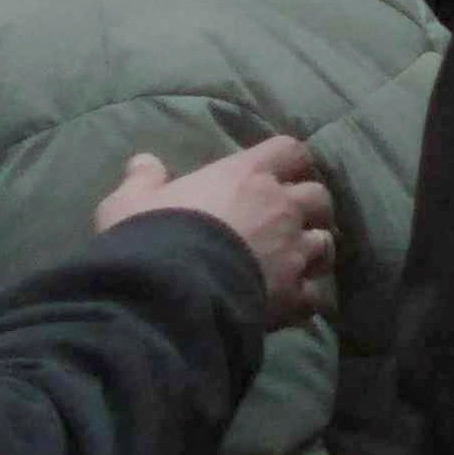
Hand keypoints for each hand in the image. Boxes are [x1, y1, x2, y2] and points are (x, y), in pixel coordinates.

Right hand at [96, 135, 335, 330]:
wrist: (168, 295)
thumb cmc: (150, 237)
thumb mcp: (128, 203)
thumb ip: (143, 181)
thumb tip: (144, 163)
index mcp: (247, 176)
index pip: (290, 150)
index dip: (289, 161)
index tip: (279, 173)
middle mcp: (280, 207)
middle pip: (319, 196)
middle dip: (311, 207)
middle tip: (292, 221)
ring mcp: (292, 252)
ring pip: (325, 244)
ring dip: (313, 251)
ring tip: (297, 262)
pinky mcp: (294, 295)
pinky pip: (315, 295)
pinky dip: (307, 298)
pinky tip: (293, 304)